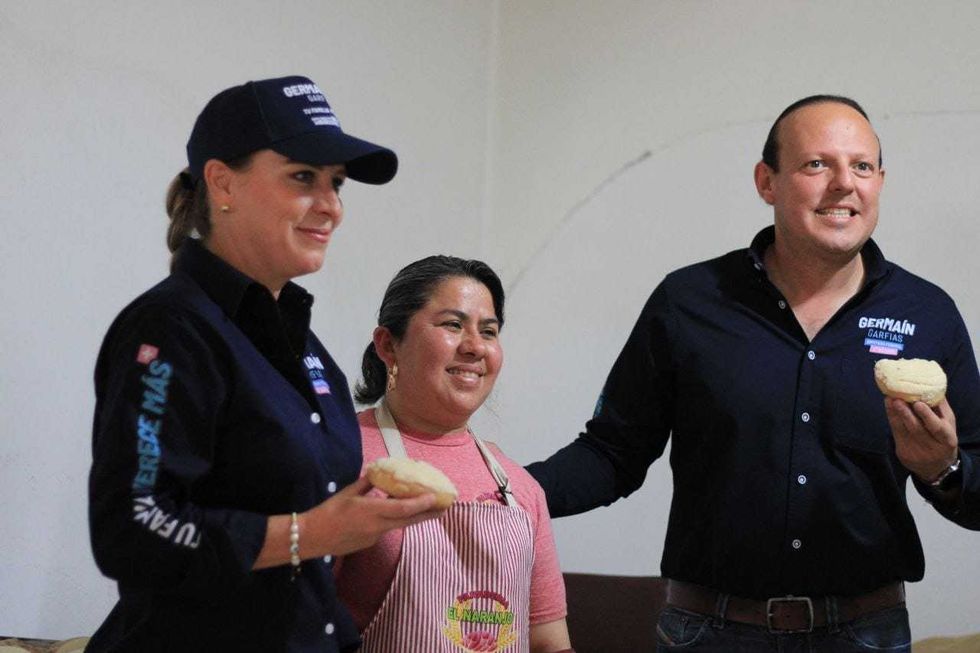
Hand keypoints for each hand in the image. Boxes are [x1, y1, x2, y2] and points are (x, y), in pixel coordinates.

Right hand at [301, 476, 446, 556]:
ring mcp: (375, 537)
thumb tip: (380, 473)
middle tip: (445, 507)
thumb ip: (368, 483)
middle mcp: (377, 526)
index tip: (435, 497)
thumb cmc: (329, 511)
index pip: (402, 509)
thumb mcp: (348, 492)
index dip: (421, 503)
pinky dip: (396, 521)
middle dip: (429, 514)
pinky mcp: (370, 543)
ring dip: (415, 517)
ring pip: (400, 525)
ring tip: (429, 509)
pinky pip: (387, 529)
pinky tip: (398, 514)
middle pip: (409, 521)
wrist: (312, 537)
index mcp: (371, 511)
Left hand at [884, 397, 957, 482]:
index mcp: (947, 440)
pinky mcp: (903, 453)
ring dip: (894, 413)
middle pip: (916, 429)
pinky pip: (895, 434)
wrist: (936, 467)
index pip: (937, 428)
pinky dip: (891, 419)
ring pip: (903, 431)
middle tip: (896, 398)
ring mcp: (916, 452)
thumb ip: (940, 409)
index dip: (927, 416)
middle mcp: (932, 448)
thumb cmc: (942, 438)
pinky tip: (889, 407)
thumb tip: (931, 386)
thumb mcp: (948, 425)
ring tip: (889, 399)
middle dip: (905, 413)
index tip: (918, 404)